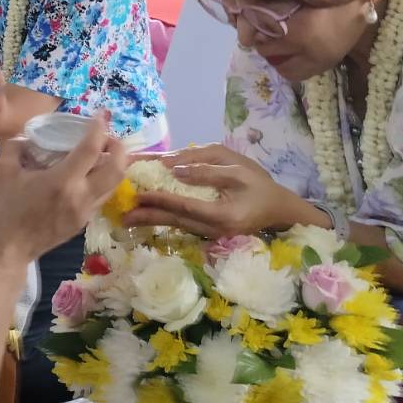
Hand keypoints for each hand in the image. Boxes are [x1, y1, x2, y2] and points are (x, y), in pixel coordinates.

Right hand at [0, 111, 127, 268]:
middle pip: (117, 168)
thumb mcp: (1, 172)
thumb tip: (26, 138)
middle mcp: (81, 196)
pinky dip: (102, 181)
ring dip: (114, 165)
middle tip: (107, 137)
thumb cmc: (2, 212)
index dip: (99, 128)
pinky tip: (87, 175)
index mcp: (63, 181)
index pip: (91, 148)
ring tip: (101, 154)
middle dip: (118, 147)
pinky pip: (101, 197)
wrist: (6, 252)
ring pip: (114, 185)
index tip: (101, 114)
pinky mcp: (83, 223)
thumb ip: (15, 147)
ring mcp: (85, 212)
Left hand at [123, 144, 298, 238]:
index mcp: (221, 213)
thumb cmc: (260, 185)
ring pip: (176, 225)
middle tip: (123, 213)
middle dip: (148, 215)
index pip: (184, 205)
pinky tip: (149, 214)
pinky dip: (165, 217)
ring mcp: (210, 232)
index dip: (161, 199)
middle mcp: (213, 228)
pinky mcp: (208, 230)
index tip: (140, 193)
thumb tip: (174, 169)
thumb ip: (206, 169)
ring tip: (128, 217)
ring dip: (152, 219)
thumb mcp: (237, 170)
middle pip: (175, 220)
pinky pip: (182, 224)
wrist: (278, 209)